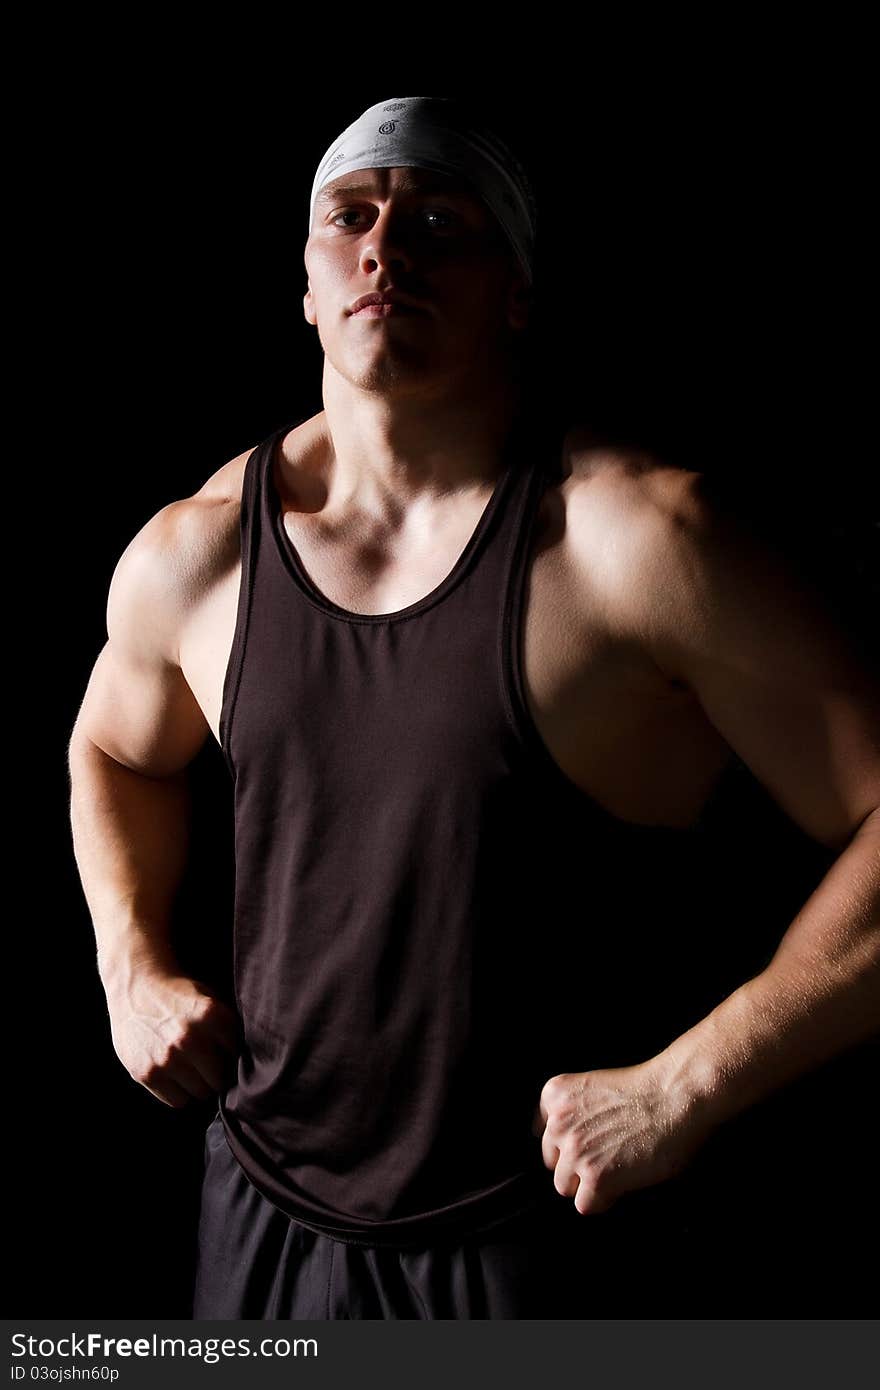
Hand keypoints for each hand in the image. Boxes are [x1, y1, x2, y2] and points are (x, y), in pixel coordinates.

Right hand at [104, 967, 241, 1107]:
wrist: (135, 988)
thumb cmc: (178, 995)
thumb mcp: (210, 998)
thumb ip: (227, 1026)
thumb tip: (247, 1060)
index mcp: (211, 1016)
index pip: (238, 1055)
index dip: (233, 1055)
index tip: (225, 1052)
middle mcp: (190, 1039)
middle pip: (221, 1080)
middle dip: (218, 1074)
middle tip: (210, 1067)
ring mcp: (167, 1059)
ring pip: (200, 1093)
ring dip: (199, 1085)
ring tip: (192, 1069)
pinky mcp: (147, 1074)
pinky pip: (177, 1101)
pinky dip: (180, 1092)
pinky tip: (175, 1075)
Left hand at [530, 1061, 710, 1214]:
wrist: (676, 1094)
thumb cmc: (648, 1090)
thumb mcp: (594, 1087)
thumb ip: (573, 1112)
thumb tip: (567, 1145)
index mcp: (555, 1094)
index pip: (543, 1134)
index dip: (567, 1143)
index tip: (586, 1144)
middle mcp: (558, 1123)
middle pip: (553, 1162)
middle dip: (576, 1164)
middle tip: (607, 1158)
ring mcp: (575, 1150)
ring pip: (565, 1186)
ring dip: (588, 1183)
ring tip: (617, 1170)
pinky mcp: (596, 1176)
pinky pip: (585, 1205)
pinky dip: (603, 1200)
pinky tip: (622, 1183)